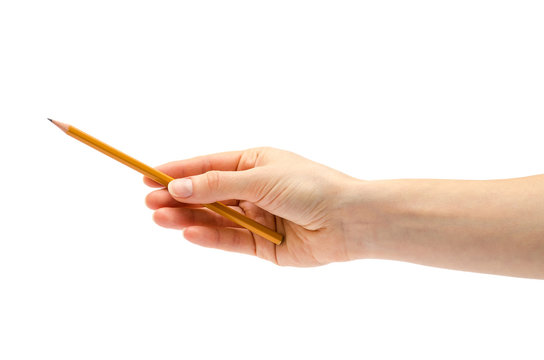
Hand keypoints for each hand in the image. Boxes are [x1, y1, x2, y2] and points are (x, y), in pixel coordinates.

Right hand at [144, 147, 365, 265]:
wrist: (348, 220)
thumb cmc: (309, 187)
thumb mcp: (258, 178)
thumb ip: (217, 185)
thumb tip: (177, 187)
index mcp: (253, 163)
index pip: (207, 166)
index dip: (177, 172)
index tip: (147, 175)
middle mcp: (253, 189)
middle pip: (207, 194)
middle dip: (178, 198)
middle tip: (148, 203)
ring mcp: (257, 217)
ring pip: (215, 218)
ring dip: (188, 217)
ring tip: (160, 219)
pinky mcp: (263, 244)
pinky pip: (231, 240)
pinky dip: (210, 237)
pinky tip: (189, 232)